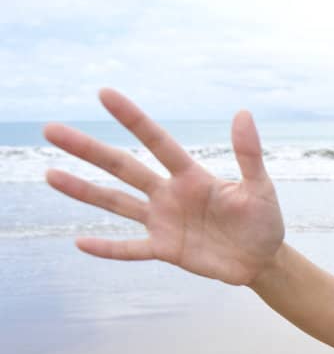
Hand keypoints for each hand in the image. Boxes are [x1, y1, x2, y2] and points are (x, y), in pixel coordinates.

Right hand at [42, 89, 285, 285]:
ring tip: (50, 174)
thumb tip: (243, 113)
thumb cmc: (263, 219)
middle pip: (122, 167)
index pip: (156, 141)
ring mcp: (163, 222)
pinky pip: (131, 248)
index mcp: (191, 176)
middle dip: (88, 150)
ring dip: (84, 191)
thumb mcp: (260, 187)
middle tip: (51, 130)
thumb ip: (248, 154)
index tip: (104, 94)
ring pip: (116, 203)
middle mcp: (169, 194)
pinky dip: (107, 248)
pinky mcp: (165, 250)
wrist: (262, 259)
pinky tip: (79, 242)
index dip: (132, 119)